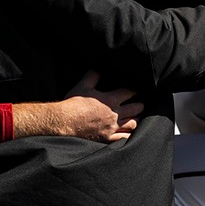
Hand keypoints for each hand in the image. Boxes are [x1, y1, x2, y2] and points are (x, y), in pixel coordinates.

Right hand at [18, 71, 142, 142]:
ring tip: (135, 117)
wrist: (64, 122)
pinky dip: (128, 135)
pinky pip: (124, 138)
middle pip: (136, 108)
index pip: (129, 92)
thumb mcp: (83, 86)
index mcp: (110, 100)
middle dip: (139, 105)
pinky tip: (129, 133)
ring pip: (133, 124)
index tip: (137, 88)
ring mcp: (112, 128)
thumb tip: (98, 67)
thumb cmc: (73, 104)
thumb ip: (93, 75)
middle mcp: (115, 114)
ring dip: (136, 119)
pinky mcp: (107, 139)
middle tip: (140, 104)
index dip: (135, 89)